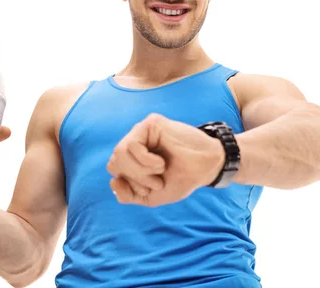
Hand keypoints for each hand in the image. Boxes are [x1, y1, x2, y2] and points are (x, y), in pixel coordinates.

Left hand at [107, 113, 223, 207]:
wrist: (206, 168)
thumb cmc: (182, 178)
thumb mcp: (152, 195)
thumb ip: (129, 195)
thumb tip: (113, 181)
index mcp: (132, 157)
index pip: (114, 170)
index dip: (129, 185)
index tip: (151, 188)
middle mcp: (135, 142)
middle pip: (113, 163)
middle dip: (135, 178)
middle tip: (157, 181)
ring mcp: (142, 131)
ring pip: (119, 153)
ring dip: (141, 170)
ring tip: (160, 170)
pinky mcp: (150, 123)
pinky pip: (132, 145)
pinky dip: (145, 160)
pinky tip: (161, 162)